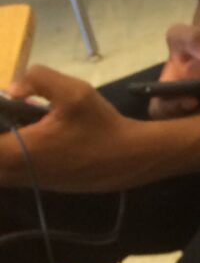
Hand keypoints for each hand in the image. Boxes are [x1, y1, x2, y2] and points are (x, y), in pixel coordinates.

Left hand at [0, 65, 152, 191]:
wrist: (125, 158)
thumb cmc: (99, 126)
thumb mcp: (75, 91)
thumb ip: (39, 79)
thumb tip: (11, 90)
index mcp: (15, 151)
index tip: (7, 106)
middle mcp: (10, 172)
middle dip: (1, 126)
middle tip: (13, 110)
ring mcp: (20, 180)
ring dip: (4, 141)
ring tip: (20, 120)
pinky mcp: (31, 183)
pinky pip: (4, 170)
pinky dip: (8, 151)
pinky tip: (29, 133)